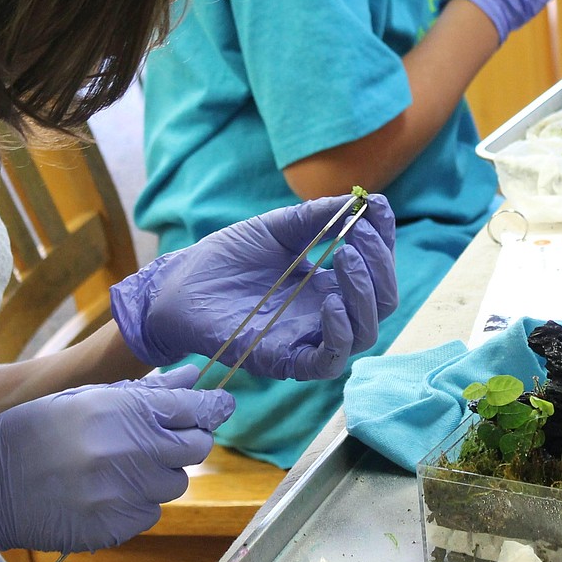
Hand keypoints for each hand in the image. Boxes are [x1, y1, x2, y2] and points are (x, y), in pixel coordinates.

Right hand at [0, 366, 233, 561]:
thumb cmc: (34, 431)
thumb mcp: (86, 398)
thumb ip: (146, 389)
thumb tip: (193, 374)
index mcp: (119, 409)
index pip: (192, 408)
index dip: (212, 406)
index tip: (219, 405)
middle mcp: (126, 451)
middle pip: (194, 448)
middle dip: (186, 439)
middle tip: (162, 436)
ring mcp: (121, 493)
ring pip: (175, 483)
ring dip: (160, 472)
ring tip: (121, 464)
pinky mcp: (114, 527)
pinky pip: (150, 513)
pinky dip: (138, 501)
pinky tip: (105, 490)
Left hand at [111, 195, 397, 380]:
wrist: (177, 284)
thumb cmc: (224, 259)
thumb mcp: (276, 229)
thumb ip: (317, 218)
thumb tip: (362, 200)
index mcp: (327, 285)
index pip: (375, 271)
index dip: (384, 241)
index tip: (378, 208)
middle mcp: (324, 315)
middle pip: (380, 303)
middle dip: (380, 266)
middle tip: (359, 235)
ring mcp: (306, 339)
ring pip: (364, 333)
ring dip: (365, 294)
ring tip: (345, 256)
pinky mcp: (283, 360)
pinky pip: (327, 361)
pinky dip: (339, 333)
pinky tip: (331, 303)